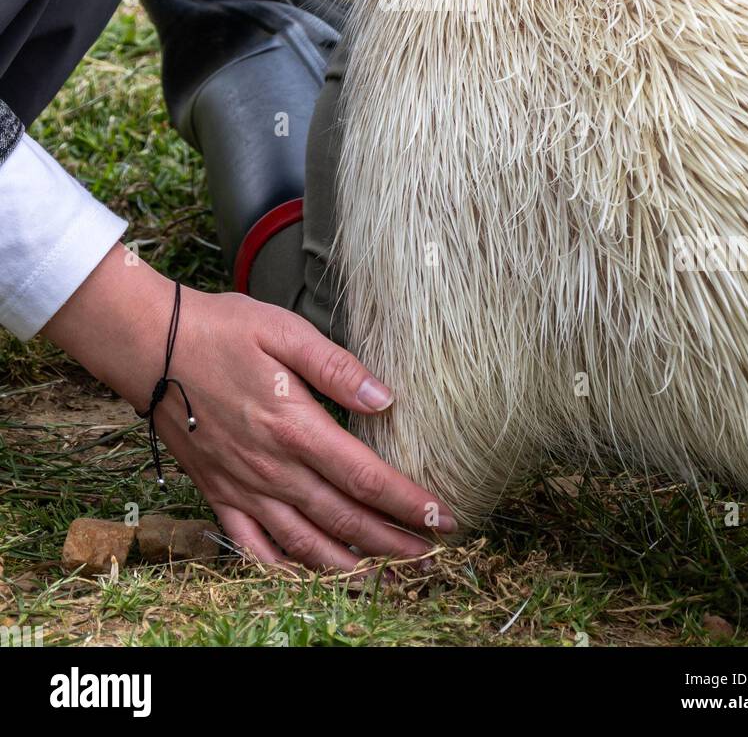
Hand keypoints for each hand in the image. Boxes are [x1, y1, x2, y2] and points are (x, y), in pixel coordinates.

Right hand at [46, 244, 455, 569]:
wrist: (149, 347)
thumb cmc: (220, 330)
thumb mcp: (285, 331)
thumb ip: (337, 367)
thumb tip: (384, 398)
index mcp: (295, 426)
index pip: (365, 478)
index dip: (407, 502)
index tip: (443, 516)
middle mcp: (272, 468)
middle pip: (344, 520)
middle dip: (392, 542)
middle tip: (432, 555)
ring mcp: (243, 486)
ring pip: (304, 543)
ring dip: (350, 563)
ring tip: (387, 572)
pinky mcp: (218, 493)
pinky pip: (252, 546)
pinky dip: (282, 567)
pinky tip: (307, 572)